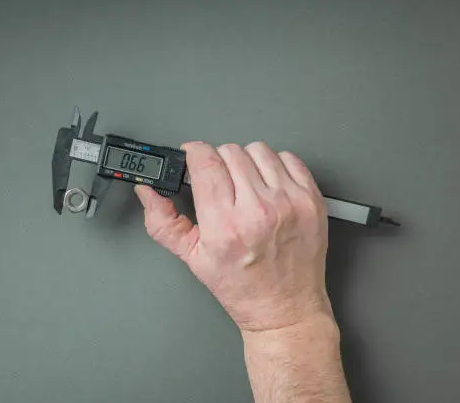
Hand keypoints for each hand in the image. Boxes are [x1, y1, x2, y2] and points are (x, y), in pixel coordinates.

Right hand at [134, 141, 332, 331]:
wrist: (286, 308)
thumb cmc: (243, 288)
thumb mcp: (193, 259)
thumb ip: (164, 223)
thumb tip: (148, 193)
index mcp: (225, 225)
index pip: (205, 162)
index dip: (194, 153)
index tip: (193, 157)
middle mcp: (259, 210)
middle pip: (230, 152)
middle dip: (218, 161)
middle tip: (221, 183)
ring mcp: (289, 203)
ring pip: (259, 150)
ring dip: (246, 162)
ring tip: (246, 185)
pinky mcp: (311, 200)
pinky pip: (289, 159)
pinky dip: (276, 166)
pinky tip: (269, 187)